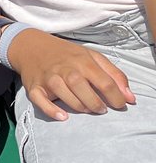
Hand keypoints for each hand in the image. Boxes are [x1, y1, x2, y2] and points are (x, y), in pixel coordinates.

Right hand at [10, 27, 134, 118]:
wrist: (32, 46)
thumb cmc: (66, 54)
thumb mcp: (92, 56)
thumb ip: (114, 75)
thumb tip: (131, 98)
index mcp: (81, 61)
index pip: (104, 81)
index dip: (116, 97)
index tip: (119, 104)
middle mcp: (64, 69)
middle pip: (83, 89)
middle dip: (96, 104)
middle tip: (101, 109)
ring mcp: (48, 78)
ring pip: (65, 96)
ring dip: (79, 107)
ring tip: (86, 108)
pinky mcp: (35, 87)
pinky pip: (40, 101)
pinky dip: (51, 110)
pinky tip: (62, 116)